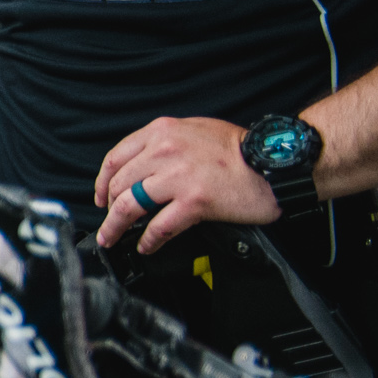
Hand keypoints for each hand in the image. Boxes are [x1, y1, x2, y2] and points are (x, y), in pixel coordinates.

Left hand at [95, 115, 275, 253]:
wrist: (275, 161)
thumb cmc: (239, 149)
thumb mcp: (194, 130)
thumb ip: (164, 143)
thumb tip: (141, 166)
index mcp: (162, 132)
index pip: (116, 158)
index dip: (102, 182)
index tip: (101, 197)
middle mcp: (165, 151)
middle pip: (119, 184)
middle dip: (109, 208)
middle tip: (108, 222)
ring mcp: (178, 176)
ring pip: (131, 206)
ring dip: (116, 227)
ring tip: (112, 238)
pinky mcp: (194, 201)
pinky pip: (159, 226)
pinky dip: (149, 240)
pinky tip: (146, 246)